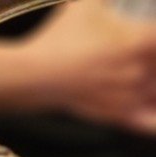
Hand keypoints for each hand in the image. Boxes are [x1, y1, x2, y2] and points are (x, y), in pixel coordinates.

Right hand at [23, 0, 155, 133]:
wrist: (33, 76)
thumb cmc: (58, 39)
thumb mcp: (86, 4)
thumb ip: (107, 0)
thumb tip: (109, 2)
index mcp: (140, 41)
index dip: (155, 39)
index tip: (148, 38)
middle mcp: (140, 71)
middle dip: (153, 62)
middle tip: (145, 58)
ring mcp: (129, 96)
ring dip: (152, 87)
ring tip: (144, 80)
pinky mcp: (116, 116)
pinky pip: (149, 124)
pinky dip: (155, 121)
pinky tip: (150, 107)